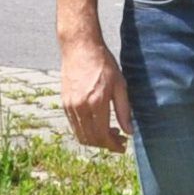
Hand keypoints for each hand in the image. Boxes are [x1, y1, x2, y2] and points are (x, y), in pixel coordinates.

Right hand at [60, 33, 132, 151]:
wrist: (80, 47)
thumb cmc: (103, 63)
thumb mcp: (120, 85)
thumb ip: (124, 110)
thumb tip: (129, 132)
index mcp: (96, 103)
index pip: (103, 135)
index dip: (113, 145)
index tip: (122, 146)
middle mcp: (81, 107)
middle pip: (91, 139)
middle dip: (106, 145)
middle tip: (118, 139)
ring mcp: (70, 106)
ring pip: (81, 135)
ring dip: (95, 140)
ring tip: (109, 132)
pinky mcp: (64, 103)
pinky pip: (74, 125)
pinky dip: (85, 131)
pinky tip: (96, 124)